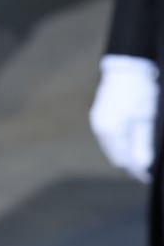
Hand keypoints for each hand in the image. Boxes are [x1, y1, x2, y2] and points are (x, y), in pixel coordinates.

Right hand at [89, 54, 157, 182]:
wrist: (127, 68)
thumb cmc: (140, 91)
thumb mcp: (146, 119)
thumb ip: (143, 143)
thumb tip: (142, 165)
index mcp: (112, 130)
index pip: (124, 159)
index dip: (136, 170)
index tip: (147, 177)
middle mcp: (101, 129)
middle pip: (116, 155)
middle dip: (131, 162)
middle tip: (146, 169)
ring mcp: (99, 122)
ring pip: (112, 147)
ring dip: (124, 152)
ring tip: (140, 156)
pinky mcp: (99, 117)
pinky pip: (109, 137)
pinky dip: (119, 142)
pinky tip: (130, 140)